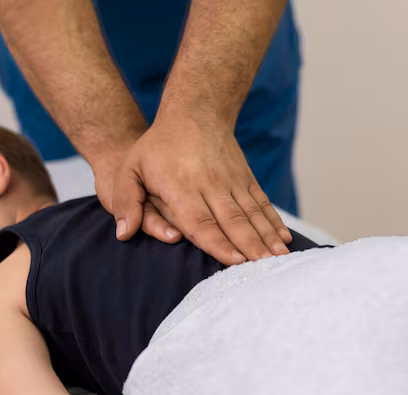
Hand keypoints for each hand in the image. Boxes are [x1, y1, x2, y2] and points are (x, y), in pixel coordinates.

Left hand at [109, 115, 292, 264]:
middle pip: (232, 221)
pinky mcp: (245, 178)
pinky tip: (284, 238)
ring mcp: (231, 182)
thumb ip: (125, 202)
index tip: (234, 262)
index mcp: (182, 188)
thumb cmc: (157, 146)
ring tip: (280, 258)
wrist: (195, 111)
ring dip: (267, 237)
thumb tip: (123, 234)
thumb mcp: (130, 169)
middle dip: (249, 247)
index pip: (201, 221)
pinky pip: (261, 203)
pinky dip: (274, 221)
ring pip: (252, 214)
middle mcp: (211, 186)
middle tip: (264, 269)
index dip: (218, 243)